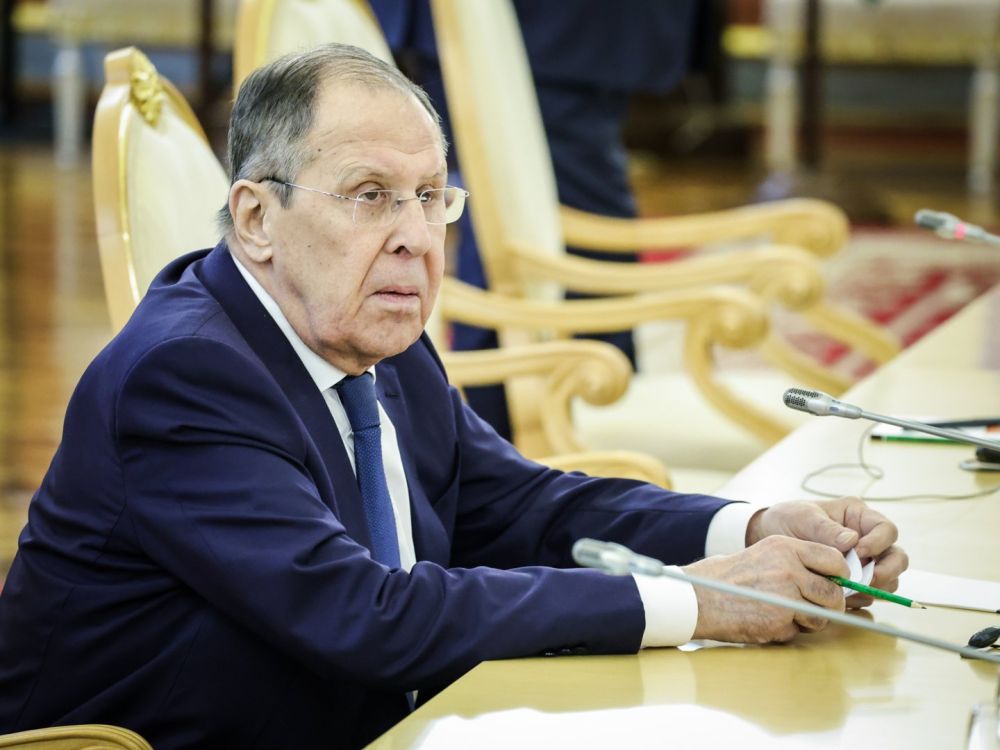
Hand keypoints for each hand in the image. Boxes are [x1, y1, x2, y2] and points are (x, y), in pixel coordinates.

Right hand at [684, 536, 848, 642]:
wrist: (701, 596)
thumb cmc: (734, 576)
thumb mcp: (767, 554)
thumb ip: (799, 562)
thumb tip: (836, 580)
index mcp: (786, 547)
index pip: (834, 560)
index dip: (841, 576)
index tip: (835, 584)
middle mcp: (789, 569)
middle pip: (833, 593)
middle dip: (830, 605)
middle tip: (817, 608)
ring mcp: (785, 596)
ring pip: (822, 616)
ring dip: (810, 621)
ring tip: (786, 614)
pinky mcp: (779, 620)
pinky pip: (800, 631)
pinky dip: (789, 631)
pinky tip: (768, 620)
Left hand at [745, 497, 907, 608]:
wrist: (772, 539)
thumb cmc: (790, 519)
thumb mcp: (803, 517)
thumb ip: (826, 528)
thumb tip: (852, 540)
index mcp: (860, 517)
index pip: (887, 530)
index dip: (878, 543)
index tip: (859, 552)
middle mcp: (868, 540)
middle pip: (897, 558)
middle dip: (887, 571)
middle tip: (866, 580)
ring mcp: (864, 563)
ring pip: (888, 580)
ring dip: (875, 588)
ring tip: (850, 590)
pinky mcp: (855, 582)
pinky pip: (869, 595)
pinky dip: (859, 599)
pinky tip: (840, 598)